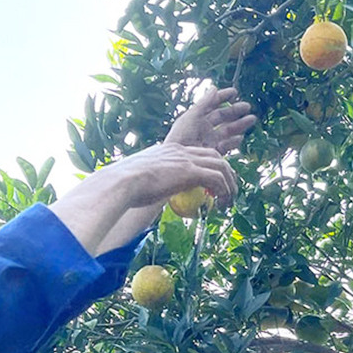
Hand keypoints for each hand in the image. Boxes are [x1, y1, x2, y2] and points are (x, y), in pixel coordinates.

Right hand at [112, 143, 237, 209]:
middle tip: (230, 189)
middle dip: (227, 172)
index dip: (210, 165)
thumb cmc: (124, 185)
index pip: (197, 153)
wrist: (121, 182)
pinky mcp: (190, 172)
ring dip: (230, 184)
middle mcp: (180, 151)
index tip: (214, 181)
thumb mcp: (141, 179)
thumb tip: (148, 194)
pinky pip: (216, 179)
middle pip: (214, 156)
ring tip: (230, 201)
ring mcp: (186, 160)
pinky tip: (222, 203)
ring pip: (221, 166)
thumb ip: (151, 181)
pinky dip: (224, 191)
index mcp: (169, 149)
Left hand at [165, 87, 256, 154]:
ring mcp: (209, 140)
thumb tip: (214, 86)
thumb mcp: (192, 117)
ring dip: (240, 124)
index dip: (223, 97)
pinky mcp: (213, 153)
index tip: (235, 92)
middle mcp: (204, 128)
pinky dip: (233, 141)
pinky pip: (226, 146)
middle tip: (248, 107)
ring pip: (228, 130)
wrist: (177, 162)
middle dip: (236, 111)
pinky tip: (240, 137)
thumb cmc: (180, 137)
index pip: (212, 104)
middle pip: (223, 117)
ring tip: (252, 119)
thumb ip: (204, 102)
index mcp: (198, 117)